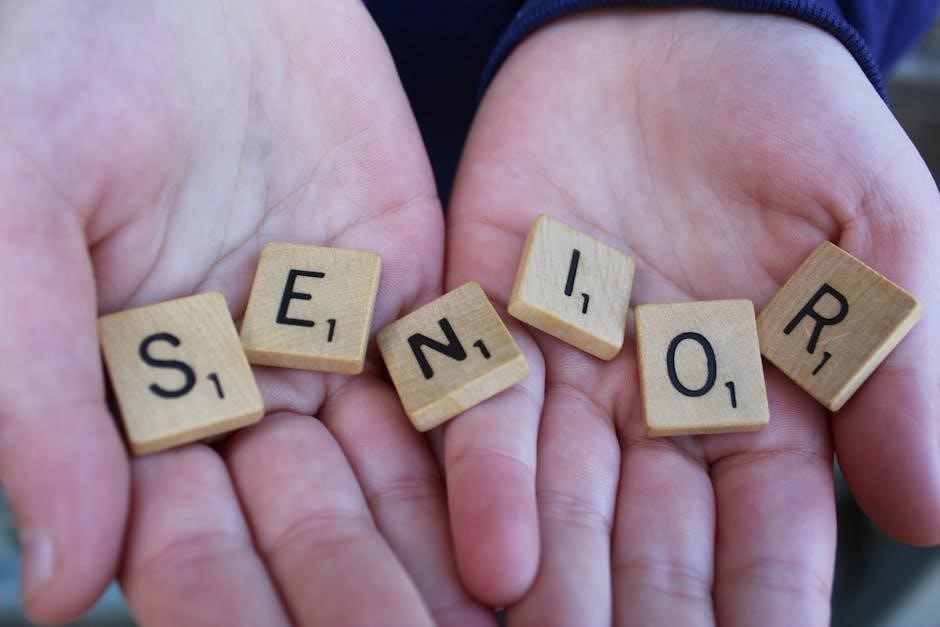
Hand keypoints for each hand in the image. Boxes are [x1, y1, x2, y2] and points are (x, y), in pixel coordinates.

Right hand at [0, 3, 491, 623]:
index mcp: (132, 399)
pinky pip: (455, 374)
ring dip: (439, 553)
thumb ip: (38, 399)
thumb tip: (62, 585)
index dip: (226, 605)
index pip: (184, 539)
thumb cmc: (48, 72)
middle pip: (307, 522)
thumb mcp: (14, 218)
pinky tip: (526, 530)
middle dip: (358, 597)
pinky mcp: (408, 282)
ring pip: (394, 470)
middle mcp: (241, 389)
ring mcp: (332, 338)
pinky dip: (487, 450)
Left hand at [444, 8, 939, 624]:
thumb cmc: (796, 122)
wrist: (683, 21)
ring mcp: (566, 362)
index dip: (761, 612)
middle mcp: (651, 405)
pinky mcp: (491, 307)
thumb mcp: (881, 233)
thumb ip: (900, 366)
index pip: (762, 542)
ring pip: (557, 496)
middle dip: (640, 617)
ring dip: (555, 581)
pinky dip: (485, 478)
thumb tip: (931, 515)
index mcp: (755, 403)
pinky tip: (494, 555)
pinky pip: (480, 405)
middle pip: (647, 542)